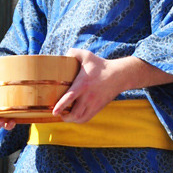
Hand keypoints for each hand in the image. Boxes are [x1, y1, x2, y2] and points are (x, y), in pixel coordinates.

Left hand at [52, 49, 172, 123]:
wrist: (118, 75)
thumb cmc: (100, 65)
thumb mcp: (86, 55)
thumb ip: (73, 52)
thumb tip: (63, 55)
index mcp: (83, 84)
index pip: (70, 97)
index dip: (61, 106)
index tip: (54, 112)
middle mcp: (88, 97)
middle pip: (75, 113)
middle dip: (64, 116)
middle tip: (57, 113)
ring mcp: (93, 104)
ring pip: (80, 118)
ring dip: (71, 119)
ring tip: (64, 115)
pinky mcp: (98, 108)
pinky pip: (87, 118)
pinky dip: (79, 120)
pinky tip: (74, 116)